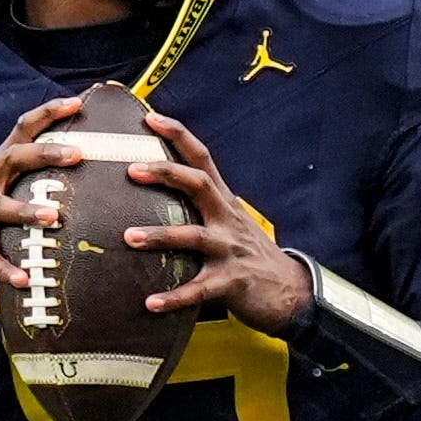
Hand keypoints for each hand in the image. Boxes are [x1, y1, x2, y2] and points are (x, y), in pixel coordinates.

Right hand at [0, 96, 86, 299]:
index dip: (47, 113)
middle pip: (12, 158)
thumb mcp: (7, 191)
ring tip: (54, 217)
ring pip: (0, 209)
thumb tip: (84, 158)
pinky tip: (24, 279)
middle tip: (77, 155)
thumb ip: (35, 176)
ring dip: (27, 212)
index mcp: (0, 168)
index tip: (77, 103)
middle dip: (44, 154)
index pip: (22, 130)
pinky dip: (6, 269)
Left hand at [124, 111, 315, 336]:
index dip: (178, 135)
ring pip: (193, 236)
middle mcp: (226, 219)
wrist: (291, 291)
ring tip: (129, 237)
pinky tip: (150, 303)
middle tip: (133, 169)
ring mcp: (230, 250)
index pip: (201, 158)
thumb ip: (203, 205)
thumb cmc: (250, 255)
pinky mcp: (231, 282)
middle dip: (167, 173)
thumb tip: (164, 188)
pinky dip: (174, 297)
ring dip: (160, 236)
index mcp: (223, 202)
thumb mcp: (231, 222)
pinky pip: (198, 290)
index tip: (151, 117)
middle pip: (198, 185)